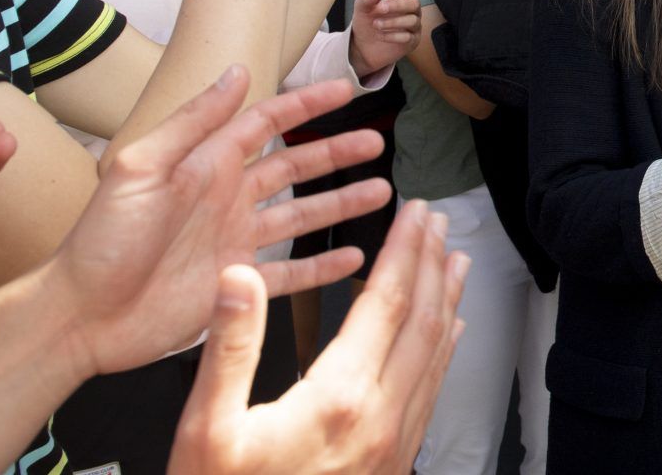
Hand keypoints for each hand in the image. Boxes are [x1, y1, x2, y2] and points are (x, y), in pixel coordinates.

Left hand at [46, 67, 391, 376]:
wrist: (80, 315)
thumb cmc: (99, 240)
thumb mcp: (140, 166)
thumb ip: (193, 122)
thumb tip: (235, 71)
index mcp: (206, 166)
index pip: (266, 123)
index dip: (305, 105)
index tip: (344, 90)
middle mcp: (226, 200)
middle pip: (295, 168)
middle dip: (336, 153)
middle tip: (377, 142)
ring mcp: (234, 243)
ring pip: (302, 217)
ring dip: (341, 203)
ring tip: (381, 193)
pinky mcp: (236, 287)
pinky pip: (291, 274)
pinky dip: (323, 267)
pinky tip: (354, 256)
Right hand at [169, 203, 467, 474]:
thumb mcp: (207, 428)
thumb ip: (230, 347)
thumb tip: (240, 276)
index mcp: (340, 398)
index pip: (385, 304)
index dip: (404, 251)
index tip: (415, 212)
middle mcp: (380, 419)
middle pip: (422, 323)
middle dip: (432, 264)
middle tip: (439, 219)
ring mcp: (393, 446)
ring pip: (435, 358)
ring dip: (447, 303)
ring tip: (455, 261)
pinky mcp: (393, 465)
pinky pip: (430, 395)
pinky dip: (443, 353)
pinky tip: (449, 336)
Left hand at [348, 0, 420, 76]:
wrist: (363, 46)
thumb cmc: (367, 23)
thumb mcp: (361, 9)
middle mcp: (411, 11)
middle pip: (415, 3)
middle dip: (397, 5)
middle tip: (380, 9)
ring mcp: (413, 27)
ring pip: (412, 20)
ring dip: (392, 22)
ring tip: (376, 25)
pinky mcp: (412, 41)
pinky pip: (408, 37)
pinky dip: (393, 36)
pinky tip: (380, 36)